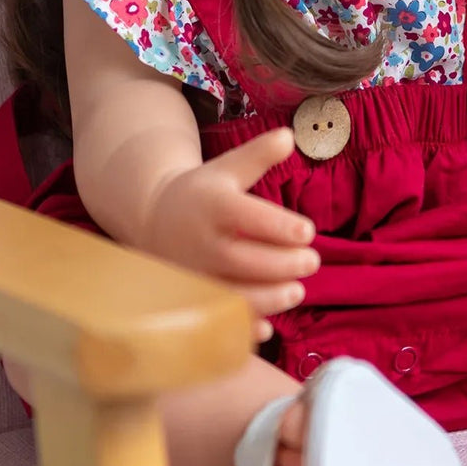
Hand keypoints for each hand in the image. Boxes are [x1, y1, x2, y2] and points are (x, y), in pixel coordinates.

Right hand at [138, 128, 316, 342]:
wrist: (154, 218)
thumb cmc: (203, 191)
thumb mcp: (228, 167)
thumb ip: (259, 154)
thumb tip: (290, 135)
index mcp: (213, 206)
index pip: (247, 217)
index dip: (280, 226)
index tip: (308, 232)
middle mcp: (200, 242)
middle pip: (241, 259)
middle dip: (281, 265)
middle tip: (313, 262)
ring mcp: (194, 274)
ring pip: (229, 294)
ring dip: (266, 299)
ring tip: (297, 291)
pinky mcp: (192, 299)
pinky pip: (214, 320)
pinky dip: (238, 330)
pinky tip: (266, 330)